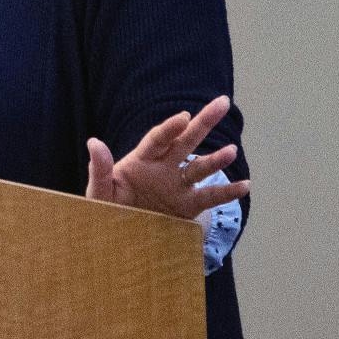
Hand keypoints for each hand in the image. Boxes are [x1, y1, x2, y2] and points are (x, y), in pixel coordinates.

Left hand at [85, 94, 249, 220]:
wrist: (117, 236)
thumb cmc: (106, 208)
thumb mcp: (99, 191)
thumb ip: (100, 169)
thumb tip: (94, 142)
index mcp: (141, 160)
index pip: (157, 140)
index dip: (170, 128)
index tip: (183, 117)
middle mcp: (163, 168)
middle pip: (185, 141)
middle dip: (203, 123)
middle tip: (222, 103)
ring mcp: (177, 186)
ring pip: (199, 168)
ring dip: (215, 159)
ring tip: (231, 150)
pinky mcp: (187, 206)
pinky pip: (209, 197)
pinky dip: (227, 192)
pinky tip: (245, 185)